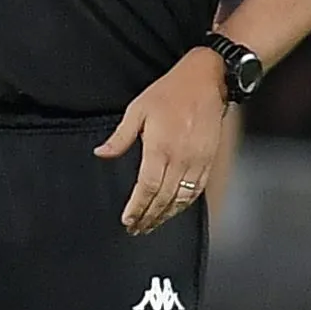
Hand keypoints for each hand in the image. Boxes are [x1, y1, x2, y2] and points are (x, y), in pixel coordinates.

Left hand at [95, 47, 228, 233]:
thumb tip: (101, 154)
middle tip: (136, 228)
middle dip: (148, 217)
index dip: (137, 207)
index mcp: (160, 147)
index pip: (147, 187)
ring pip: (180, 199)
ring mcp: (197, 161)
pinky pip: (196, 191)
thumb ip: (121, 136)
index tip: (127, 219)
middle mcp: (180, 158)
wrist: (207, 80)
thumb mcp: (138, 109)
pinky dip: (184, 205)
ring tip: (151, 224)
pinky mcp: (209, 160)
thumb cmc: (170, 91)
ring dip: (165, 216)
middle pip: (163, 198)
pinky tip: (173, 210)